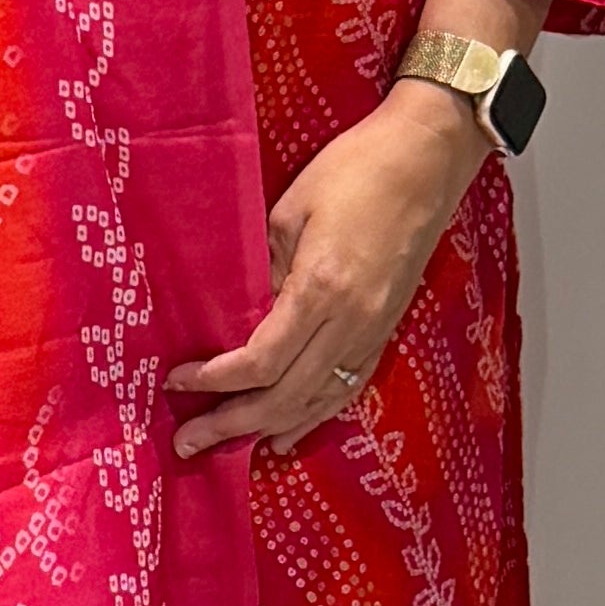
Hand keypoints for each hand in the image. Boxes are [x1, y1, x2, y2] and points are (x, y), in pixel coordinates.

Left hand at [168, 82, 493, 461]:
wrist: (427, 158)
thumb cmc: (358, 169)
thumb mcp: (292, 210)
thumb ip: (262, 267)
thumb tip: (230, 311)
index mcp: (321, 289)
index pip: (259, 361)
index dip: (215, 381)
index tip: (177, 381)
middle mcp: (351, 322)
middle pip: (283, 396)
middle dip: (231, 424)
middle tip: (187, 441)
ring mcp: (373, 331)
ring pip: (316, 401)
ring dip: (268, 428)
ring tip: (227, 446)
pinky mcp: (386, 329)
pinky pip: (345, 388)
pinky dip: (311, 416)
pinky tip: (285, 433)